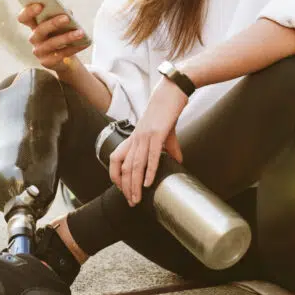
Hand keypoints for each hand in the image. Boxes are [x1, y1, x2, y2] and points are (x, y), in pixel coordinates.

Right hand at [17, 3, 88, 71]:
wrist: (64, 58)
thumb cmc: (61, 35)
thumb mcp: (61, 24)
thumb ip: (62, 15)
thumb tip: (67, 12)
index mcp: (34, 25)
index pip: (24, 18)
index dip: (29, 12)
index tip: (40, 5)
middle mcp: (34, 38)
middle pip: (40, 30)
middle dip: (53, 23)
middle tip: (66, 18)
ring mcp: (39, 51)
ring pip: (52, 43)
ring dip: (67, 37)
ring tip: (80, 32)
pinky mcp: (47, 62)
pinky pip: (60, 55)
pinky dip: (73, 48)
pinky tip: (83, 43)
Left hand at [108, 78, 187, 205]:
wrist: (171, 92)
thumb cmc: (166, 111)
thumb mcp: (165, 133)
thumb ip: (168, 149)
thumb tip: (178, 162)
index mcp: (134, 138)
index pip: (116, 160)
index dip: (116, 176)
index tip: (123, 190)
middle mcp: (135, 139)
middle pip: (125, 168)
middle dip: (126, 187)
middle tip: (131, 202)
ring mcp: (145, 136)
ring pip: (136, 165)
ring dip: (135, 184)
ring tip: (136, 198)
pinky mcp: (157, 134)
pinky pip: (152, 156)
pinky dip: (149, 171)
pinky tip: (148, 183)